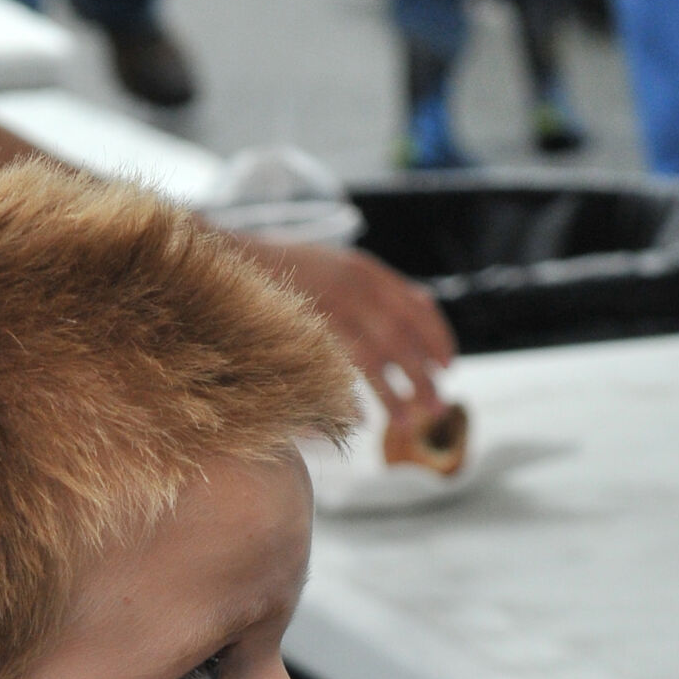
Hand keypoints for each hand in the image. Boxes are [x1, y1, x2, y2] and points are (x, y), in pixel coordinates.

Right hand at [229, 239, 456, 421]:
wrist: (229, 256)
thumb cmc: (286, 271)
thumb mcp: (340, 265)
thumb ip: (377, 286)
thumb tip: (423, 305)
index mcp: (364, 270)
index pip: (415, 305)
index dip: (437, 337)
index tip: (449, 365)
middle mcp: (351, 286)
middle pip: (401, 336)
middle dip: (423, 375)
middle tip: (438, 406)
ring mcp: (325, 306)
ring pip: (373, 357)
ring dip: (395, 393)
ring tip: (409, 421)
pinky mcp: (300, 327)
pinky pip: (336, 367)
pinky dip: (351, 394)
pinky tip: (362, 418)